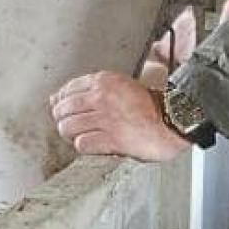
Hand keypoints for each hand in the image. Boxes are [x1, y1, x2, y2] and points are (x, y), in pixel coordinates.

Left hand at [49, 72, 190, 163]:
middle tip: (79, 127)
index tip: (69, 111)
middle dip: (66, 121)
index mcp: (104, 81)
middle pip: (62, 110)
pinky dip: (86, 147)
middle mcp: (101, 97)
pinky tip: (97, 144)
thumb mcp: (120, 87)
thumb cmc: (150, 107)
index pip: (67, 90)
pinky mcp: (111, 138)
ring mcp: (105, 118)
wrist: (173, 121)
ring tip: (88, 136)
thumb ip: (89, 90)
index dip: (64, 104)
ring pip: (68, 128)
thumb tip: (55, 98)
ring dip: (75, 135)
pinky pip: (82, 144)